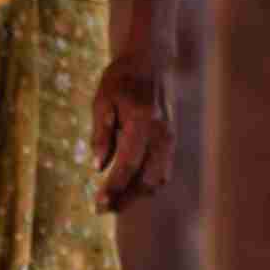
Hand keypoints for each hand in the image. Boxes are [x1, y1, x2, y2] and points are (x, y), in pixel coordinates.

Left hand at [90, 54, 173, 211]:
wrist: (150, 61)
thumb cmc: (120, 78)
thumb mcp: (102, 101)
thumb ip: (101, 134)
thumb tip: (98, 167)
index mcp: (142, 122)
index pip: (127, 165)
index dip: (113, 188)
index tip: (99, 204)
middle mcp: (161, 134)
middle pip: (146, 179)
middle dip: (125, 198)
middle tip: (102, 208)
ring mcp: (170, 138)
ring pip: (158, 179)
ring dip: (137, 194)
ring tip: (114, 202)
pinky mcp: (172, 140)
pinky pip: (163, 170)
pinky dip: (147, 183)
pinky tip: (129, 188)